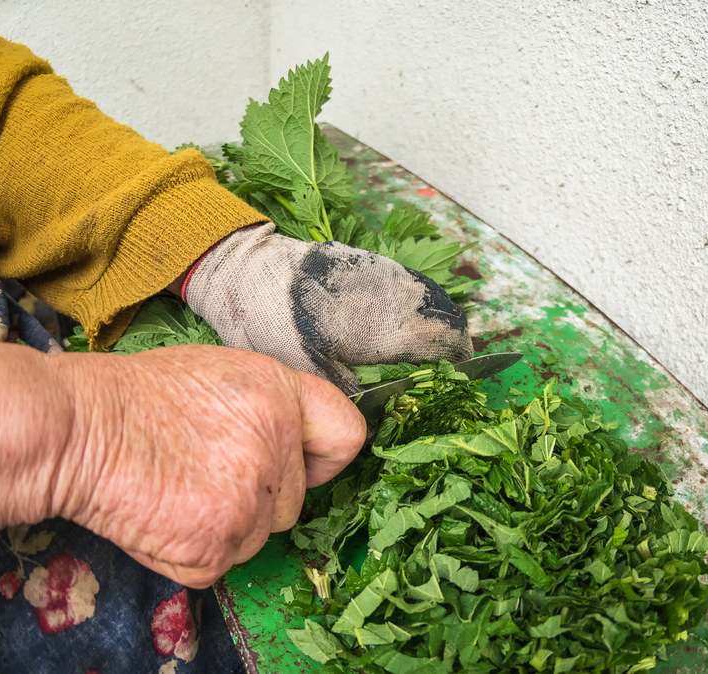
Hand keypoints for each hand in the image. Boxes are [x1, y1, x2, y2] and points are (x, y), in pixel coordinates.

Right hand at [46, 345, 364, 586]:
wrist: (72, 428)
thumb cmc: (132, 399)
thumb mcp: (216, 375)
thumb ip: (267, 409)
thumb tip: (293, 449)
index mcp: (279, 392)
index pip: (346, 435)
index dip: (322, 458)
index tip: (300, 465)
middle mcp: (276, 443)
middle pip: (295, 502)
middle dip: (256, 499)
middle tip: (198, 472)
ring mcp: (250, 497)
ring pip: (258, 538)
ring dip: (223, 528)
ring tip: (174, 489)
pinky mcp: (219, 542)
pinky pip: (219, 564)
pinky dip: (189, 553)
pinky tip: (159, 514)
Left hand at [184, 223, 471, 393]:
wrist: (247, 268)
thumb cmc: (273, 322)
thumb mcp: (312, 372)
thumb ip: (352, 396)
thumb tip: (376, 421)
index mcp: (387, 323)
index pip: (447, 339)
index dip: (460, 361)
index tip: (459, 379)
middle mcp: (394, 292)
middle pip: (446, 315)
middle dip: (453, 341)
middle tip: (447, 368)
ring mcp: (383, 271)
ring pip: (430, 296)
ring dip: (436, 320)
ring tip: (428, 348)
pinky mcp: (368, 261)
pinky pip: (409, 283)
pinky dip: (416, 304)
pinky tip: (399, 322)